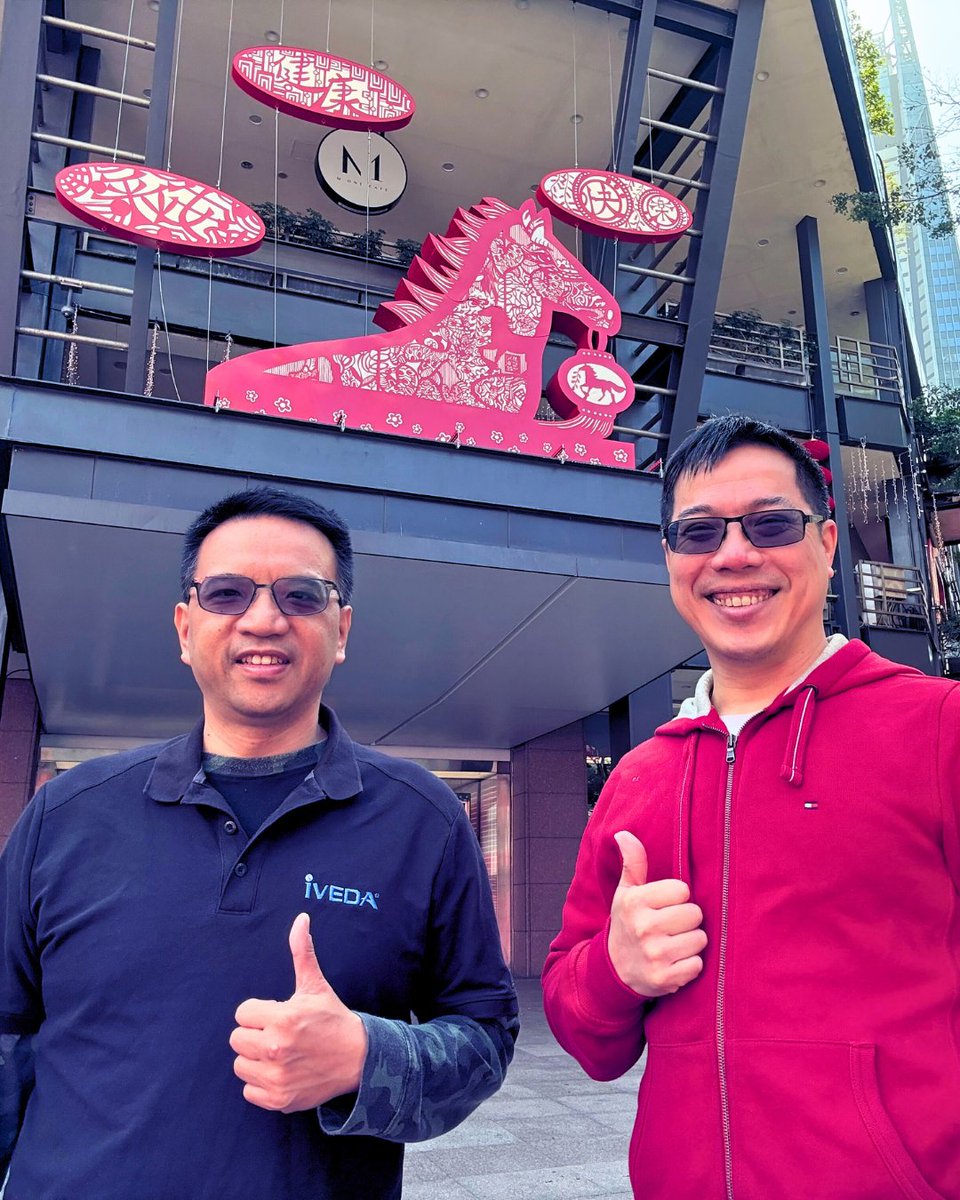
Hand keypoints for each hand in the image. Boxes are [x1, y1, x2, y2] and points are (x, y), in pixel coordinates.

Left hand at [230, 912, 367, 1111]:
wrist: (359, 1059)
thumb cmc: (332, 1019)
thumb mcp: (316, 986)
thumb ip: (302, 952)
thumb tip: (301, 919)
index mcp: (283, 1018)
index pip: (243, 1013)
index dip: (260, 1012)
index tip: (278, 1015)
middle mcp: (276, 1049)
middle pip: (237, 1039)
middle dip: (255, 1034)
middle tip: (278, 1034)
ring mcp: (276, 1078)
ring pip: (240, 1065)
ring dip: (255, 1060)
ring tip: (279, 1053)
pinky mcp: (278, 1100)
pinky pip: (249, 1091)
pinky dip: (261, 1084)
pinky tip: (281, 1072)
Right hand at [607, 831, 706, 997]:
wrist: (614, 970)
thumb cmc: (627, 924)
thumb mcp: (625, 893)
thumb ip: (632, 862)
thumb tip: (624, 833)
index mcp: (635, 902)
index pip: (682, 890)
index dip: (677, 898)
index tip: (665, 906)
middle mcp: (643, 927)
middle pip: (694, 914)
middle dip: (687, 921)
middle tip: (670, 927)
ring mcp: (654, 955)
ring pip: (700, 939)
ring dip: (691, 943)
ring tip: (673, 945)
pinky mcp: (665, 979)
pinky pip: (698, 965)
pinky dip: (690, 965)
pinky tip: (674, 963)